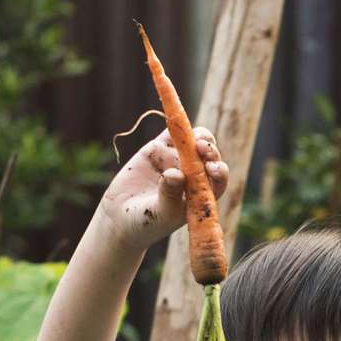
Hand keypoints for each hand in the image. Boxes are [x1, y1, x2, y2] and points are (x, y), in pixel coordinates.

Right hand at [97, 127, 229, 255]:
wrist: (120, 217)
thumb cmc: (147, 223)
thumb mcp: (160, 213)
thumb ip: (169, 194)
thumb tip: (176, 174)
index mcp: (203, 192)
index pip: (218, 178)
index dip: (219, 171)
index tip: (212, 168)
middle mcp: (195, 174)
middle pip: (210, 156)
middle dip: (210, 150)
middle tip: (200, 148)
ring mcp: (178, 159)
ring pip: (195, 140)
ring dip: (197, 136)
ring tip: (189, 138)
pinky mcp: (159, 148)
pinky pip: (171, 132)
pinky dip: (175, 123)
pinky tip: (174, 118)